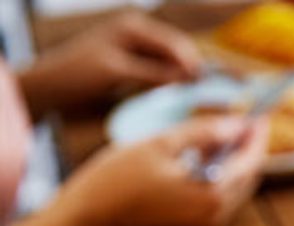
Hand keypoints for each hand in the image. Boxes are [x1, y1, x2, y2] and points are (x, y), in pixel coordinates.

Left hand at [17, 12, 200, 116]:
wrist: (49, 87)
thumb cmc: (78, 76)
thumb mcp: (119, 73)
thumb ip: (154, 74)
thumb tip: (188, 77)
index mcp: (133, 26)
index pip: (174, 43)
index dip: (191, 61)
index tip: (203, 82)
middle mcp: (136, 31)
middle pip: (174, 50)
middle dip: (187, 67)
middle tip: (200, 88)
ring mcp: (133, 46)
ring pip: (168, 60)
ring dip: (178, 74)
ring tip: (188, 91)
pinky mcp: (131, 61)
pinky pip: (157, 68)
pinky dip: (166, 78)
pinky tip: (171, 90)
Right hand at [53, 115, 266, 225]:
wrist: (89, 214)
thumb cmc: (119, 177)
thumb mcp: (162, 144)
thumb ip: (204, 133)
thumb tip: (238, 123)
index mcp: (212, 194)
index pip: (250, 161)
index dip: (257, 135)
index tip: (261, 114)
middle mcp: (216, 213)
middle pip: (249, 175)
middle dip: (250, 146)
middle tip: (249, 118)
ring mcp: (207, 221)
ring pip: (237, 184)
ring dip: (238, 158)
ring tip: (231, 130)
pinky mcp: (195, 222)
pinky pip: (222, 193)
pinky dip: (224, 171)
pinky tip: (212, 151)